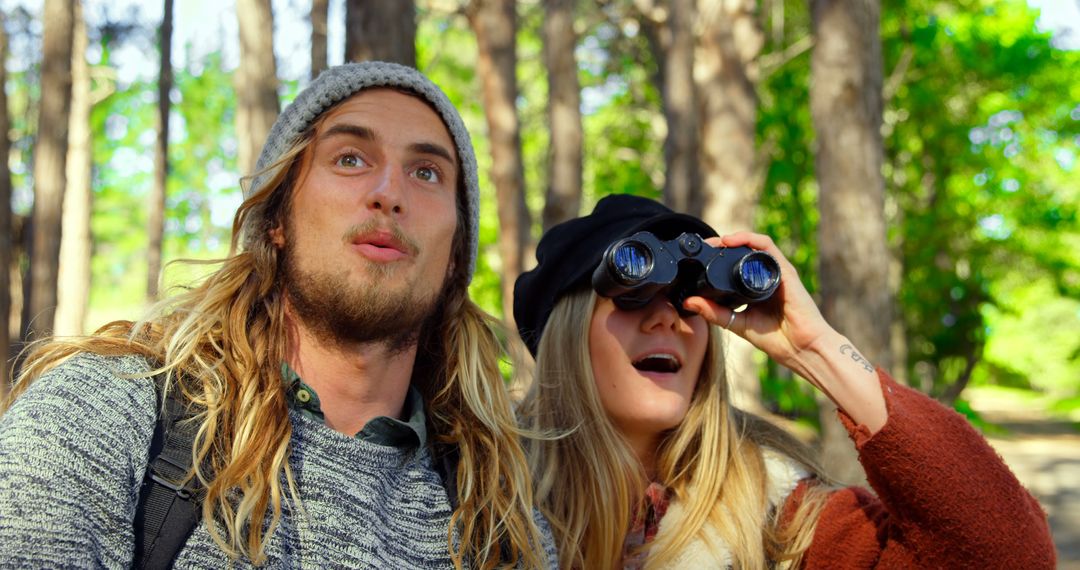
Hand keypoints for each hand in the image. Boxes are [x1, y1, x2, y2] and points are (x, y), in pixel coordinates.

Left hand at [682, 232, 833, 372]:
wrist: (802, 349)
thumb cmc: (777, 339)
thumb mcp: (737, 323)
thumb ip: (715, 313)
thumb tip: (688, 302)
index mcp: (756, 287)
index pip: (738, 264)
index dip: (719, 257)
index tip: (699, 256)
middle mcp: (767, 276)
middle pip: (745, 251)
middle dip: (723, 245)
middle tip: (703, 247)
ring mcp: (777, 272)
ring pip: (755, 244)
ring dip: (734, 238)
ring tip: (715, 242)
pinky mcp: (785, 271)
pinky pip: (767, 247)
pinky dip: (749, 239)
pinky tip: (732, 241)